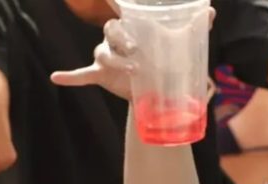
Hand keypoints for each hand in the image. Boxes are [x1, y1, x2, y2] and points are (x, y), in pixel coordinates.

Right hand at [51, 6, 215, 98]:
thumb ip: (195, 26)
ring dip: (115, 61)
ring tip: (133, 70)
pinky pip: (82, 74)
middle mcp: (115, 38)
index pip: (119, 7)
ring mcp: (106, 56)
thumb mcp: (180, 45)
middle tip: (138, 50)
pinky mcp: (101, 75)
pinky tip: (56, 77)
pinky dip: (70, 77)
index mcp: (132, 26)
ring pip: (102, 54)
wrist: (158, 91)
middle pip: (109, 30)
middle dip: (122, 38)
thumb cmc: (166, 61)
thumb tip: (210, 12)